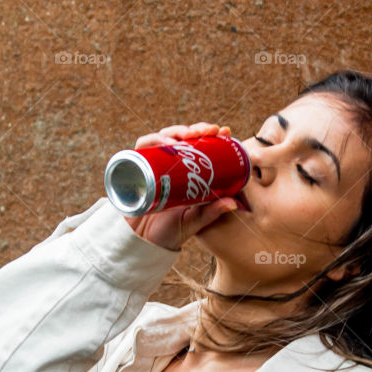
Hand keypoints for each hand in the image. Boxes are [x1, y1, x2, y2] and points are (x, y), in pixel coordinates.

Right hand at [122, 122, 238, 251]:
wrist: (143, 242)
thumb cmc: (171, 231)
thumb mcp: (195, 220)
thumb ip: (212, 212)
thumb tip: (235, 204)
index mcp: (187, 172)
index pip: (200, 146)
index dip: (211, 134)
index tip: (224, 131)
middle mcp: (170, 164)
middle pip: (183, 137)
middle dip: (196, 129)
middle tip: (209, 131)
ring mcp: (154, 164)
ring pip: (164, 137)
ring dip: (177, 131)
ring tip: (188, 135)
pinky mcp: (137, 166)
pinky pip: (143, 146)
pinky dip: (153, 140)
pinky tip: (166, 142)